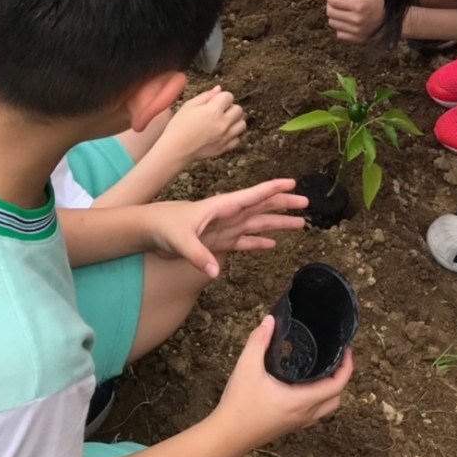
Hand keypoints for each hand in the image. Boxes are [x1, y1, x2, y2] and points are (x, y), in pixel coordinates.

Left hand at [145, 180, 307, 276]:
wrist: (149, 230)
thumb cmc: (164, 226)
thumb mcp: (180, 240)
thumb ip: (198, 255)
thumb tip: (215, 272)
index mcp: (223, 206)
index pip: (252, 196)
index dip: (273, 190)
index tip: (292, 184)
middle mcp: (228, 215)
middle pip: (262, 207)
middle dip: (283, 204)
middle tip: (306, 203)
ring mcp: (225, 228)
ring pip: (257, 223)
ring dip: (277, 223)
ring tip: (299, 224)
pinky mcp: (219, 241)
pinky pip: (244, 241)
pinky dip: (259, 242)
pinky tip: (273, 244)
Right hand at [162, 87, 245, 163]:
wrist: (175, 149)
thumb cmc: (178, 126)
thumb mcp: (189, 105)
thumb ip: (206, 96)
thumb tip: (219, 89)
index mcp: (214, 110)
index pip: (228, 96)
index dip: (221, 97)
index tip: (214, 102)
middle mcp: (223, 123)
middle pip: (238, 109)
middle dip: (230, 107)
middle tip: (218, 111)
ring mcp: (225, 137)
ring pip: (242, 124)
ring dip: (234, 121)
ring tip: (223, 122)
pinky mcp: (224, 148)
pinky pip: (237, 139)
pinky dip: (232, 136)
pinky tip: (222, 134)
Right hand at [216, 315, 353, 452]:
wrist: (226, 436)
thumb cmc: (239, 403)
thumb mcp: (247, 366)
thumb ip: (259, 340)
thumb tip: (270, 320)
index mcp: (301, 400)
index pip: (337, 386)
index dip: (347, 367)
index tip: (346, 349)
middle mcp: (304, 414)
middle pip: (336, 399)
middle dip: (341, 378)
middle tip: (335, 358)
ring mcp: (297, 423)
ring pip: (326, 409)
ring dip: (330, 390)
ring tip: (322, 369)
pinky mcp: (289, 427)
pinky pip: (313, 414)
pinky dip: (317, 399)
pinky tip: (302, 386)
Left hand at [324, 0, 383, 43]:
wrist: (392, 19)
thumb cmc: (378, 3)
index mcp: (359, 6)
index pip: (334, 1)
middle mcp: (356, 20)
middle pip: (330, 12)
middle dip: (330, 3)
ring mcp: (356, 31)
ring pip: (332, 23)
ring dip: (334, 15)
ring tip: (342, 10)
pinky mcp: (357, 39)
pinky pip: (339, 33)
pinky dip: (340, 26)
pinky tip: (346, 20)